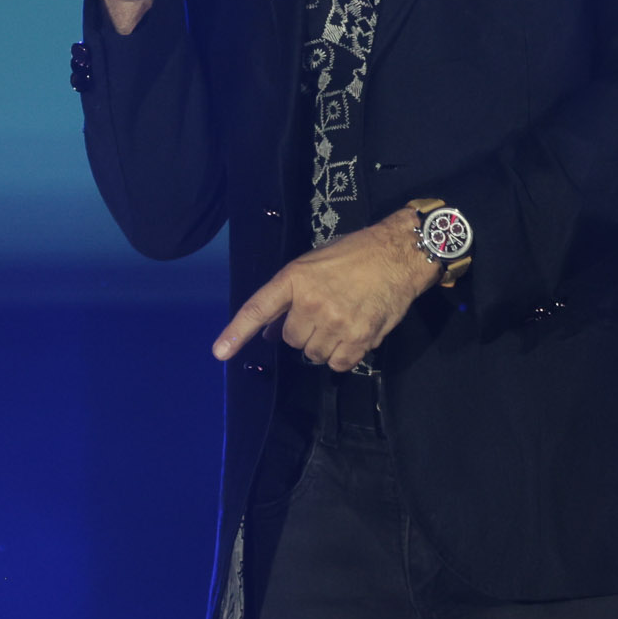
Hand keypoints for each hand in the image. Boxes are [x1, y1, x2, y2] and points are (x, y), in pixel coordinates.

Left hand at [211, 211, 437, 371]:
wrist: (398, 255)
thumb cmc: (353, 255)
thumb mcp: (312, 266)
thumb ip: (288, 299)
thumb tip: (268, 334)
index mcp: (295, 278)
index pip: (259, 309)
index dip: (237, 333)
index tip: (219, 352)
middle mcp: (311, 302)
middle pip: (289, 340)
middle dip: (302, 331)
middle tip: (323, 313)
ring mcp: (335, 322)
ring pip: (312, 354)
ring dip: (322, 344)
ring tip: (340, 321)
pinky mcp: (359, 338)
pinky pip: (337, 364)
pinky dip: (342, 356)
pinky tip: (352, 335)